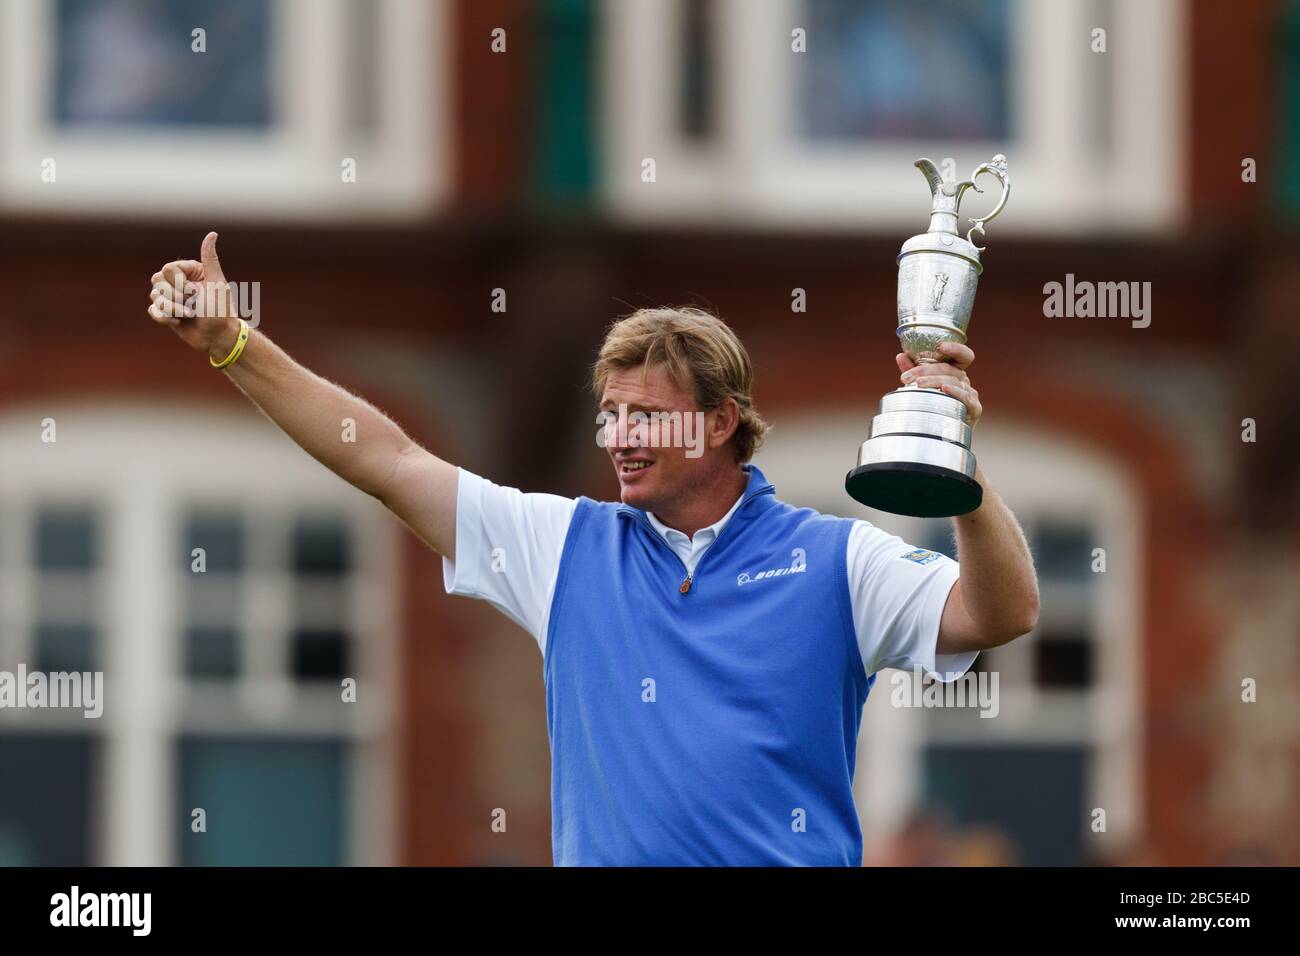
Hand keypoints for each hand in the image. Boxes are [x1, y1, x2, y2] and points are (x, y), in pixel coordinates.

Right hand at [147, 231, 239, 359]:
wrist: (218, 337)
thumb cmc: (221, 310)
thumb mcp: (217, 282)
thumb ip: (210, 259)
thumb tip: (213, 233)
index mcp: (189, 271)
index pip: (167, 269)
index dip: (179, 283)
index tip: (196, 292)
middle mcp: (178, 282)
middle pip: (157, 281)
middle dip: (175, 296)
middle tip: (193, 305)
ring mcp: (171, 297)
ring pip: (154, 296)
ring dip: (172, 308)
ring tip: (189, 314)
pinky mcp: (166, 313)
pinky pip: (152, 311)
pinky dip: (164, 318)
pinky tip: (178, 322)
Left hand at [896, 341, 981, 426]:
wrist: (945, 437)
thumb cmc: (934, 408)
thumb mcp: (922, 387)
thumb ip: (914, 371)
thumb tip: (901, 355)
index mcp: (955, 372)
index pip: (962, 355)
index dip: (955, 348)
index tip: (940, 346)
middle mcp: (965, 380)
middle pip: (949, 369)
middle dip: (926, 370)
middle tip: (907, 377)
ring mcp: (971, 394)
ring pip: (954, 381)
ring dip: (934, 381)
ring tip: (918, 384)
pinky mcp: (975, 408)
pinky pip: (965, 397)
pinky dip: (955, 392)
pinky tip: (944, 389)